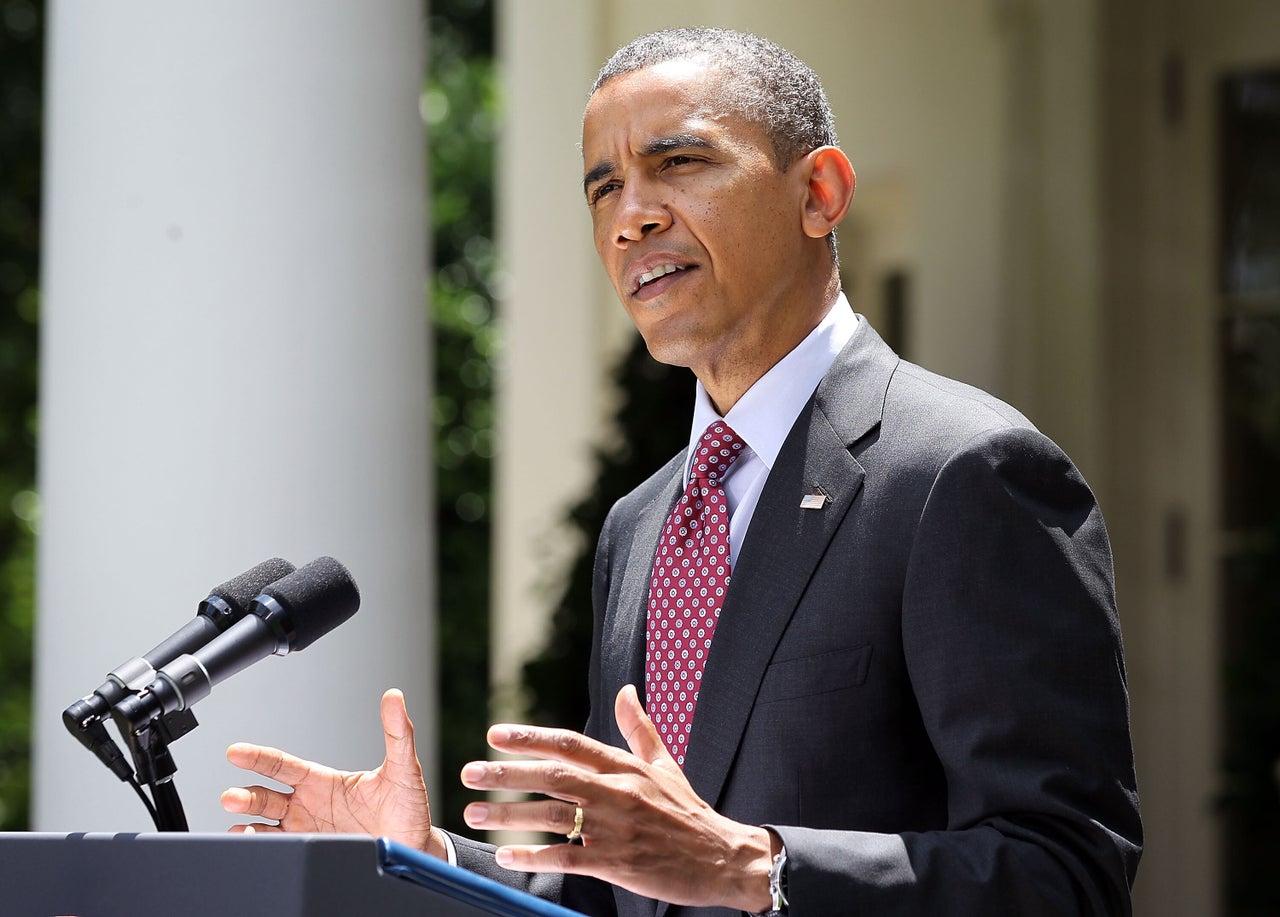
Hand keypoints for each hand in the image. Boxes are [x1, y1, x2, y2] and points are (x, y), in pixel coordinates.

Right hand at [221, 688, 445, 857]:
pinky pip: (280, 850)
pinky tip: (254, 847)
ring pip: (267, 825)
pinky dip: (263, 848)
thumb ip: (397, 733)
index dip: (259, 758)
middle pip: (267, 797)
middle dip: (246, 796)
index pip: (284, 766)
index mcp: (324, 782)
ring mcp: (308, 831)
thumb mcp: (403, 769)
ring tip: (240, 827)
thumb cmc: (407, 807)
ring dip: (249, 824)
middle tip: (231, 797)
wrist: (414, 848)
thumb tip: (395, 697)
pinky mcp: (314, 853)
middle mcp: (309, 805)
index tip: (236, 752)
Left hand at [460, 685, 775, 910]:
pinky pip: (567, 856)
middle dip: (506, 773)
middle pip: (553, 775)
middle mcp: (617, 791)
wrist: (722, 858)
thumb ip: (639, 728)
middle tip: (469, 772)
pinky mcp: (618, 861)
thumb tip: (625, 691)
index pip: (571, 743)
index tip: (495, 734)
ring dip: (509, 815)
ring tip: (475, 813)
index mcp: (625, 766)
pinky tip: (508, 858)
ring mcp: (616, 827)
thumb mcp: (666, 765)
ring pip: (553, 815)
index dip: (531, 737)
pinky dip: (535, 857)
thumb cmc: (689, 812)